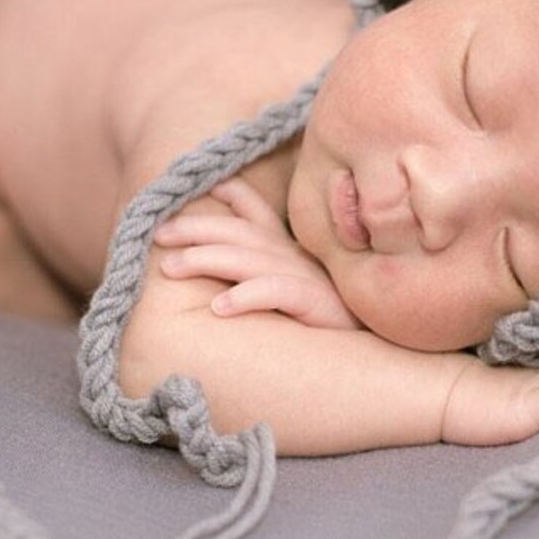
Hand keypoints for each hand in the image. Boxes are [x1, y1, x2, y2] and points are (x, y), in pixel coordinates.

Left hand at [154, 177, 361, 329]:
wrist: (380, 351)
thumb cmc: (332, 325)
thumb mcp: (297, 290)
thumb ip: (264, 272)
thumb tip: (217, 281)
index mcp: (291, 251)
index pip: (257, 214)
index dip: (231, 195)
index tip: (203, 186)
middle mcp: (297, 258)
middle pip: (240, 232)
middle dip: (196, 229)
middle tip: (158, 235)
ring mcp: (308, 278)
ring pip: (250, 260)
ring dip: (207, 260)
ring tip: (172, 267)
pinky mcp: (318, 304)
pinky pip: (277, 293)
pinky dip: (246, 296)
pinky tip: (219, 307)